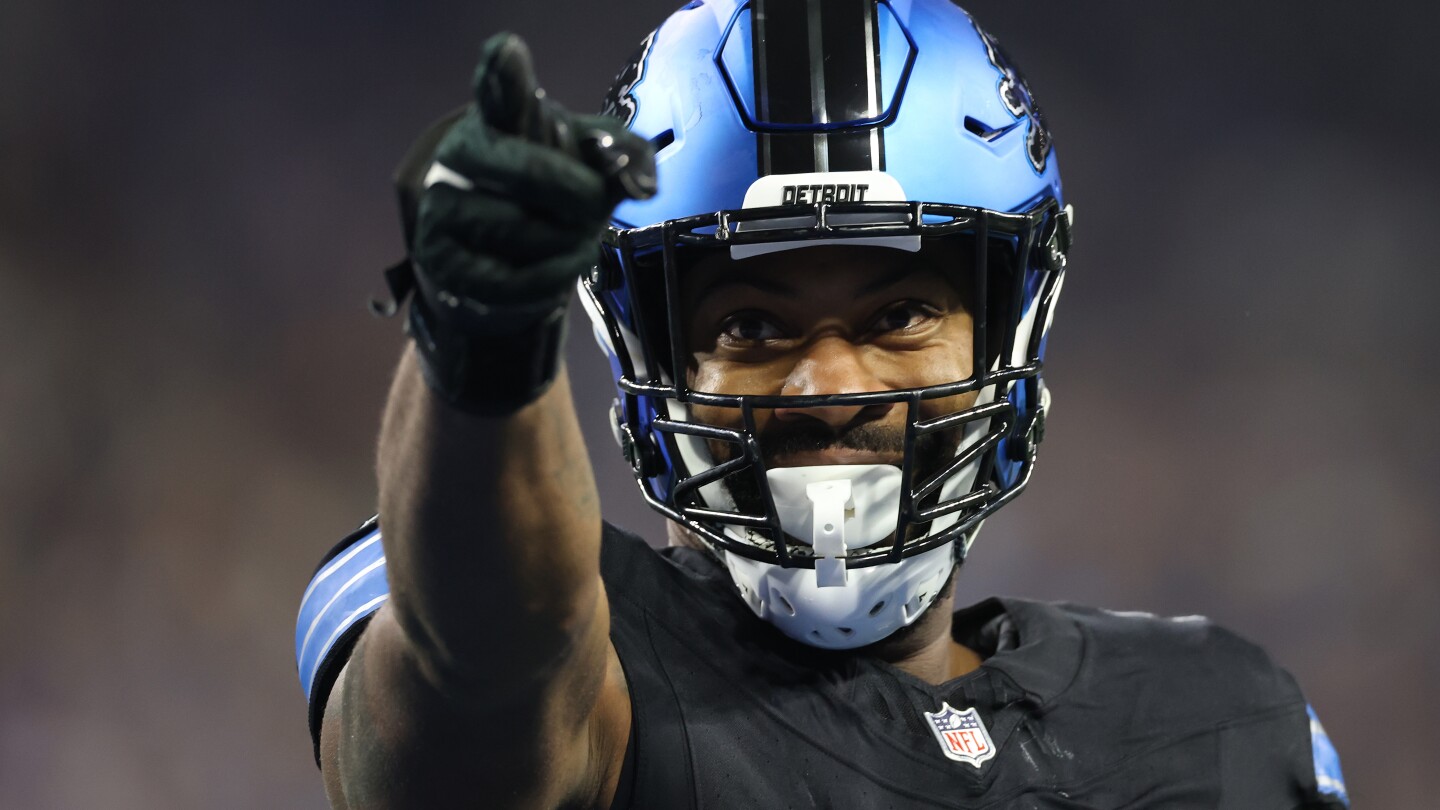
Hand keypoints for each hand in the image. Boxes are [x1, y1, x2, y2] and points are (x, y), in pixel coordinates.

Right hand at [412, 32, 655, 332]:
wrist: (506, 262)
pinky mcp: (441, 261)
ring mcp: (442, 208)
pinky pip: (513, 278)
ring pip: (527, 230)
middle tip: (594, 206)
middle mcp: (459, 155)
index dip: (504, 74)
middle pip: (532, 173)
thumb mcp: (593, 166)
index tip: (508, 51)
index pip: (500, 92)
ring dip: (569, 241)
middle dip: (581, 198)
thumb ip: (625, 156)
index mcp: (498, 119)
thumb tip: (643, 185)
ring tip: (571, 237)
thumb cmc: (554, 200)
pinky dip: (553, 277)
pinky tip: (561, 264)